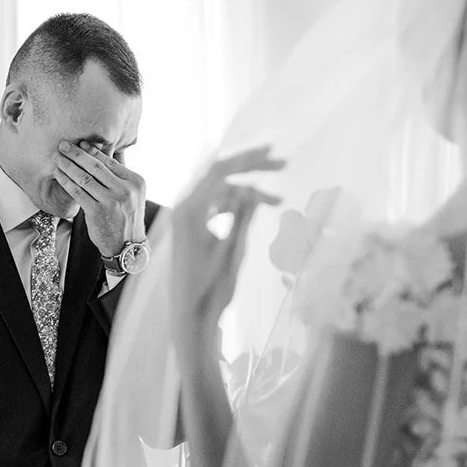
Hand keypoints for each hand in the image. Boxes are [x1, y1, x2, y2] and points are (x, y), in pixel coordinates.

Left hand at [53, 141, 145, 257]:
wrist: (127, 245)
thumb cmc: (126, 217)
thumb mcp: (133, 194)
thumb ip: (122, 175)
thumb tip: (109, 151)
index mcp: (135, 181)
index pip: (110, 161)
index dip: (92, 151)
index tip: (80, 143)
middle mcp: (124, 190)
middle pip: (95, 166)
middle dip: (76, 154)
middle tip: (62, 145)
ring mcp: (111, 201)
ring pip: (84, 178)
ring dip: (67, 166)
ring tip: (56, 158)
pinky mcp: (97, 212)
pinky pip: (77, 192)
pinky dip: (66, 181)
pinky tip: (58, 175)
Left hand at [172, 147, 284, 330]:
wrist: (191, 315)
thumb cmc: (211, 288)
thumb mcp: (233, 252)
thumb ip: (242, 218)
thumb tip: (253, 189)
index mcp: (189, 210)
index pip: (219, 170)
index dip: (248, 158)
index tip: (274, 152)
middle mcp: (183, 208)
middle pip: (219, 174)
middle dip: (251, 167)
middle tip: (282, 163)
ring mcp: (186, 217)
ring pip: (221, 191)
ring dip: (248, 191)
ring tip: (278, 200)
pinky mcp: (192, 226)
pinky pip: (216, 204)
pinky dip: (237, 203)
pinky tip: (259, 207)